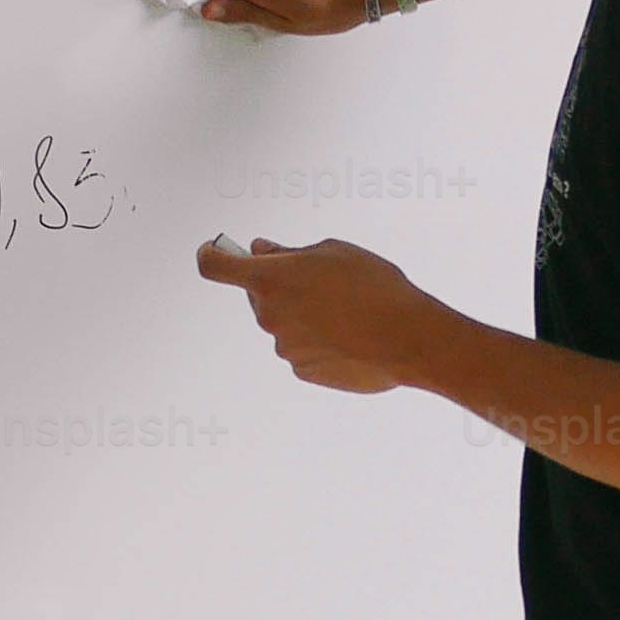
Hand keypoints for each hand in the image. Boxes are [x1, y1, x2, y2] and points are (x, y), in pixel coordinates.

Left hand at [198, 235, 433, 392]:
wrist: (407, 339)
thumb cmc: (374, 287)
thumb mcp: (333, 252)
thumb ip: (288, 252)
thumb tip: (262, 251)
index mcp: (270, 279)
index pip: (214, 266)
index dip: (211, 253)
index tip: (215, 249)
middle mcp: (268, 315)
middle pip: (258, 294)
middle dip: (278, 284)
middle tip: (317, 279)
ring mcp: (283, 347)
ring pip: (284, 322)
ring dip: (303, 313)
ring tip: (346, 310)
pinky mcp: (302, 371)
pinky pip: (301, 348)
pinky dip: (318, 339)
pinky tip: (350, 335)